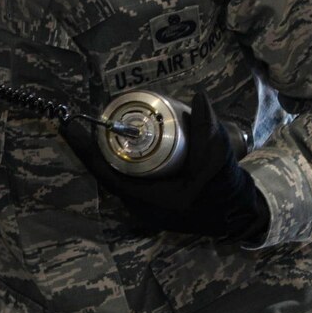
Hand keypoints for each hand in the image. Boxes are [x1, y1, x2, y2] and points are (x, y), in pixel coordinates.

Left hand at [64, 90, 267, 242]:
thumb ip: (208, 130)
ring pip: (117, 176)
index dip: (87, 150)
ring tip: (98, 126)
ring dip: (106, 153)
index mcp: (151, 201)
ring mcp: (145, 207)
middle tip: (87, 120)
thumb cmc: (226, 190)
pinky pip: (127, 179)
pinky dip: (121, 160)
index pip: (107, 175)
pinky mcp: (151, 202)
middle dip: (95, 147)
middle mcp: (142, 207)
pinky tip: (118, 142)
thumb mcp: (217, 160)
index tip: (70, 128)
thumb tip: (198, 97)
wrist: (240, 214)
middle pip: (108, 173)